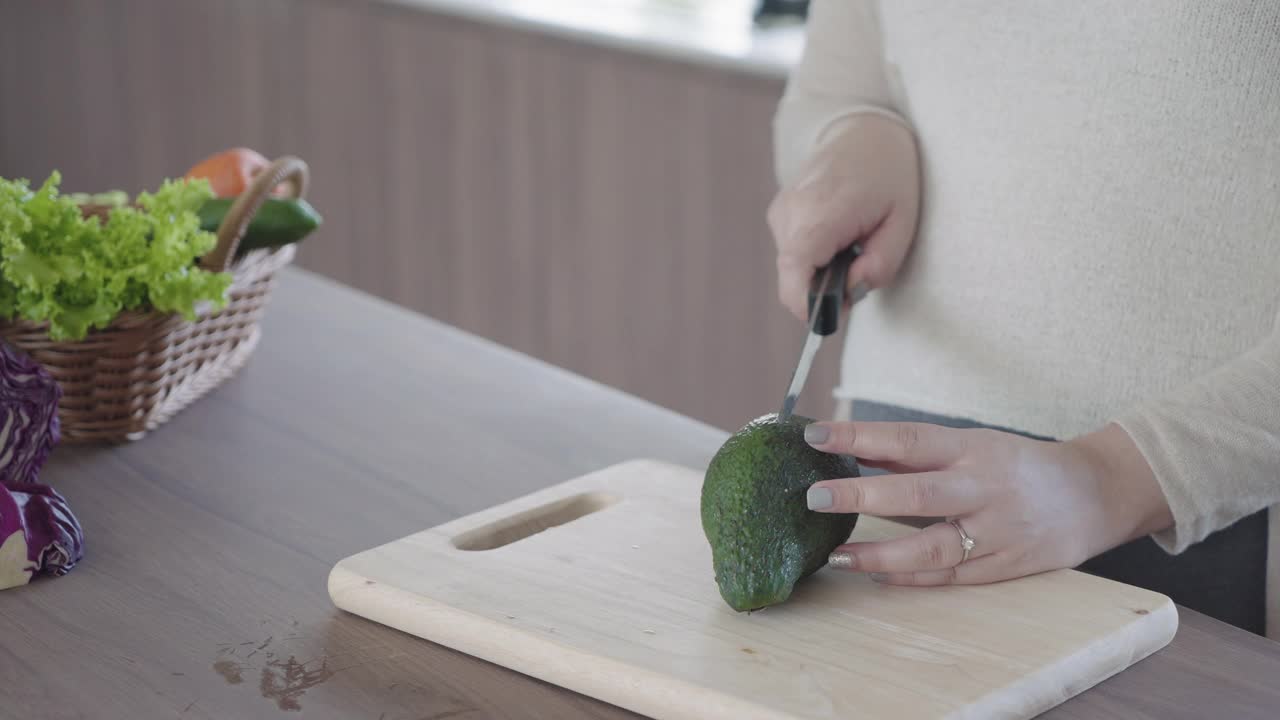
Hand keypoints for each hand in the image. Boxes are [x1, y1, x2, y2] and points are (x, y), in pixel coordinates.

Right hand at [767, 113, 920, 321]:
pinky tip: (838, 236)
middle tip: (860, 272)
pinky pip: (793, 253)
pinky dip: (815, 257)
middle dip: (823, 290)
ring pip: (792, 268)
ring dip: (821, 272)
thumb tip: (852, 290)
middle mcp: (792, 211)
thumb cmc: (889, 173)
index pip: (795, 269)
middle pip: (793, 277)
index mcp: (822, 210)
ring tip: (853, 245)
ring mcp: (781, 211)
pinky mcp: (779, 215)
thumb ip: (881, 263)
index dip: (806, 303)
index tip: (827, 316)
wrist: (864, 130)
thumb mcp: (903, 220)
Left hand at [801, 420, 1174, 585]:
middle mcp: (985, 488)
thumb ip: (914, 454)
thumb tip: (850, 448)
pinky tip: (876, 576)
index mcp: (974, 448)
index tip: (814, 435)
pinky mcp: (1007, 566)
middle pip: (917, 493)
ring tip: (837, 555)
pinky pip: (951, 576)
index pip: (907, 439)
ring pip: (932, 548)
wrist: (1097, 494)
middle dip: (862, 495)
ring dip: (880, 554)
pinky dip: (912, 578)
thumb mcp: (972, 444)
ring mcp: (998, 531)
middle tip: (814, 497)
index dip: (859, 436)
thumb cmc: (1019, 465)